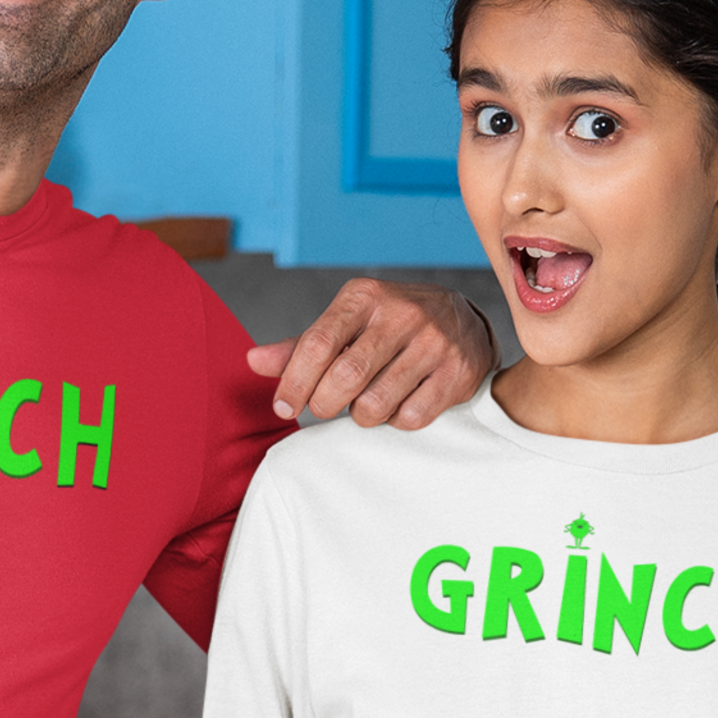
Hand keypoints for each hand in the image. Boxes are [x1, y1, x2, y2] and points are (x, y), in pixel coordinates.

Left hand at [248, 278, 493, 428]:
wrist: (464, 321)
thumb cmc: (389, 327)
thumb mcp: (346, 324)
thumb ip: (301, 346)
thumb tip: (253, 361)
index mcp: (364, 296)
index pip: (317, 344)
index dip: (294, 383)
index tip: (283, 408)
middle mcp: (402, 313)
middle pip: (345, 377)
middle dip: (324, 404)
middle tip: (324, 408)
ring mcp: (434, 343)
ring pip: (377, 403)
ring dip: (361, 415)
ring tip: (366, 402)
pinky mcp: (457, 372)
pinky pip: (411, 417)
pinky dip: (396, 421)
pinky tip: (398, 404)